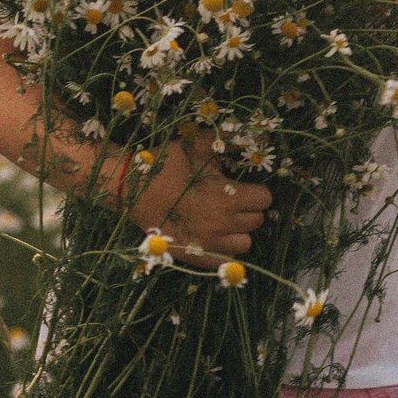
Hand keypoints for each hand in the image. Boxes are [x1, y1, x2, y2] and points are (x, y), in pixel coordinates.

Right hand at [122, 137, 272, 265]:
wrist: (132, 190)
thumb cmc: (167, 164)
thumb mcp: (199, 144)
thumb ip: (229, 140)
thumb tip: (257, 138)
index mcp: (230, 197)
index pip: (264, 199)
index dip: (256, 191)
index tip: (243, 186)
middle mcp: (224, 224)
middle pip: (256, 221)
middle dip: (248, 209)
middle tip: (231, 200)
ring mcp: (211, 244)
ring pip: (244, 243)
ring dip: (238, 231)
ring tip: (223, 219)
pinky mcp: (196, 257)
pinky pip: (225, 259)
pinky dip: (223, 248)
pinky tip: (212, 234)